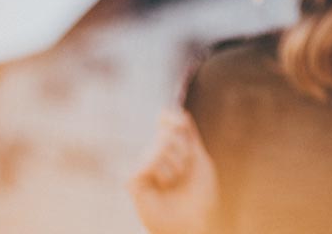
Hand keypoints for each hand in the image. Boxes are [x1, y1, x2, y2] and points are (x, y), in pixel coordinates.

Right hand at [129, 108, 218, 233]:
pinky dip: (160, 175)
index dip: (173, 118)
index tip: (180, 125)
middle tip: (184, 171)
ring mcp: (143, 166)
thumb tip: (179, 111)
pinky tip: (160, 188)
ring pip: (158, 147)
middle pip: (167, 133)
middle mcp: (155, 154)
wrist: (193, 221)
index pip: (168, 122)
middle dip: (183, 151)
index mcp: (172, 148)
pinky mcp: (132, 180)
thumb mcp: (199, 159)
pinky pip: (146, 164)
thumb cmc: (199, 194)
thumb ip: (189, 135)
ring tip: (173, 183)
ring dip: (175, 167)